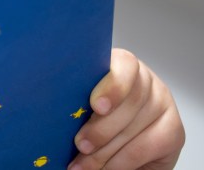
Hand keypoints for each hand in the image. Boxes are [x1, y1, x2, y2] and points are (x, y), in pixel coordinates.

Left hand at [70, 48, 184, 169]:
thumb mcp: (81, 100)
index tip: (95, 106)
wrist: (120, 143)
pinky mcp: (173, 130)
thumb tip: (50, 110)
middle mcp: (146, 81)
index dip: (112, 87)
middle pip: (129, 102)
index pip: (125, 65)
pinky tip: (104, 168)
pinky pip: (146, 148)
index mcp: (120, 65)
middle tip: (80, 145)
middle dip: (101, 129)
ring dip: (105, 151)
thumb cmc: (91, 113)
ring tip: (82, 164)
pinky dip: (121, 162)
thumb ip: (76, 98)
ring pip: (134, 128)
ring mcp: (162, 104)